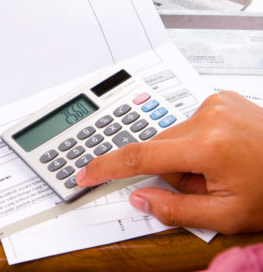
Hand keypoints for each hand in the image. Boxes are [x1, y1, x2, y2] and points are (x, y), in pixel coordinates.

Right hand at [76, 91, 262, 233]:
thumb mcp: (227, 215)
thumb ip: (175, 209)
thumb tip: (139, 196)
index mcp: (210, 146)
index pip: (140, 156)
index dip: (107, 167)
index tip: (86, 174)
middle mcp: (210, 116)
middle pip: (158, 147)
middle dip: (169, 169)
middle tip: (203, 184)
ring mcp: (215, 103)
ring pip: (171, 135)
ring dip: (182, 155)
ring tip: (217, 167)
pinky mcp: (219, 98)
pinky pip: (187, 123)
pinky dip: (193, 142)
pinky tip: (219, 152)